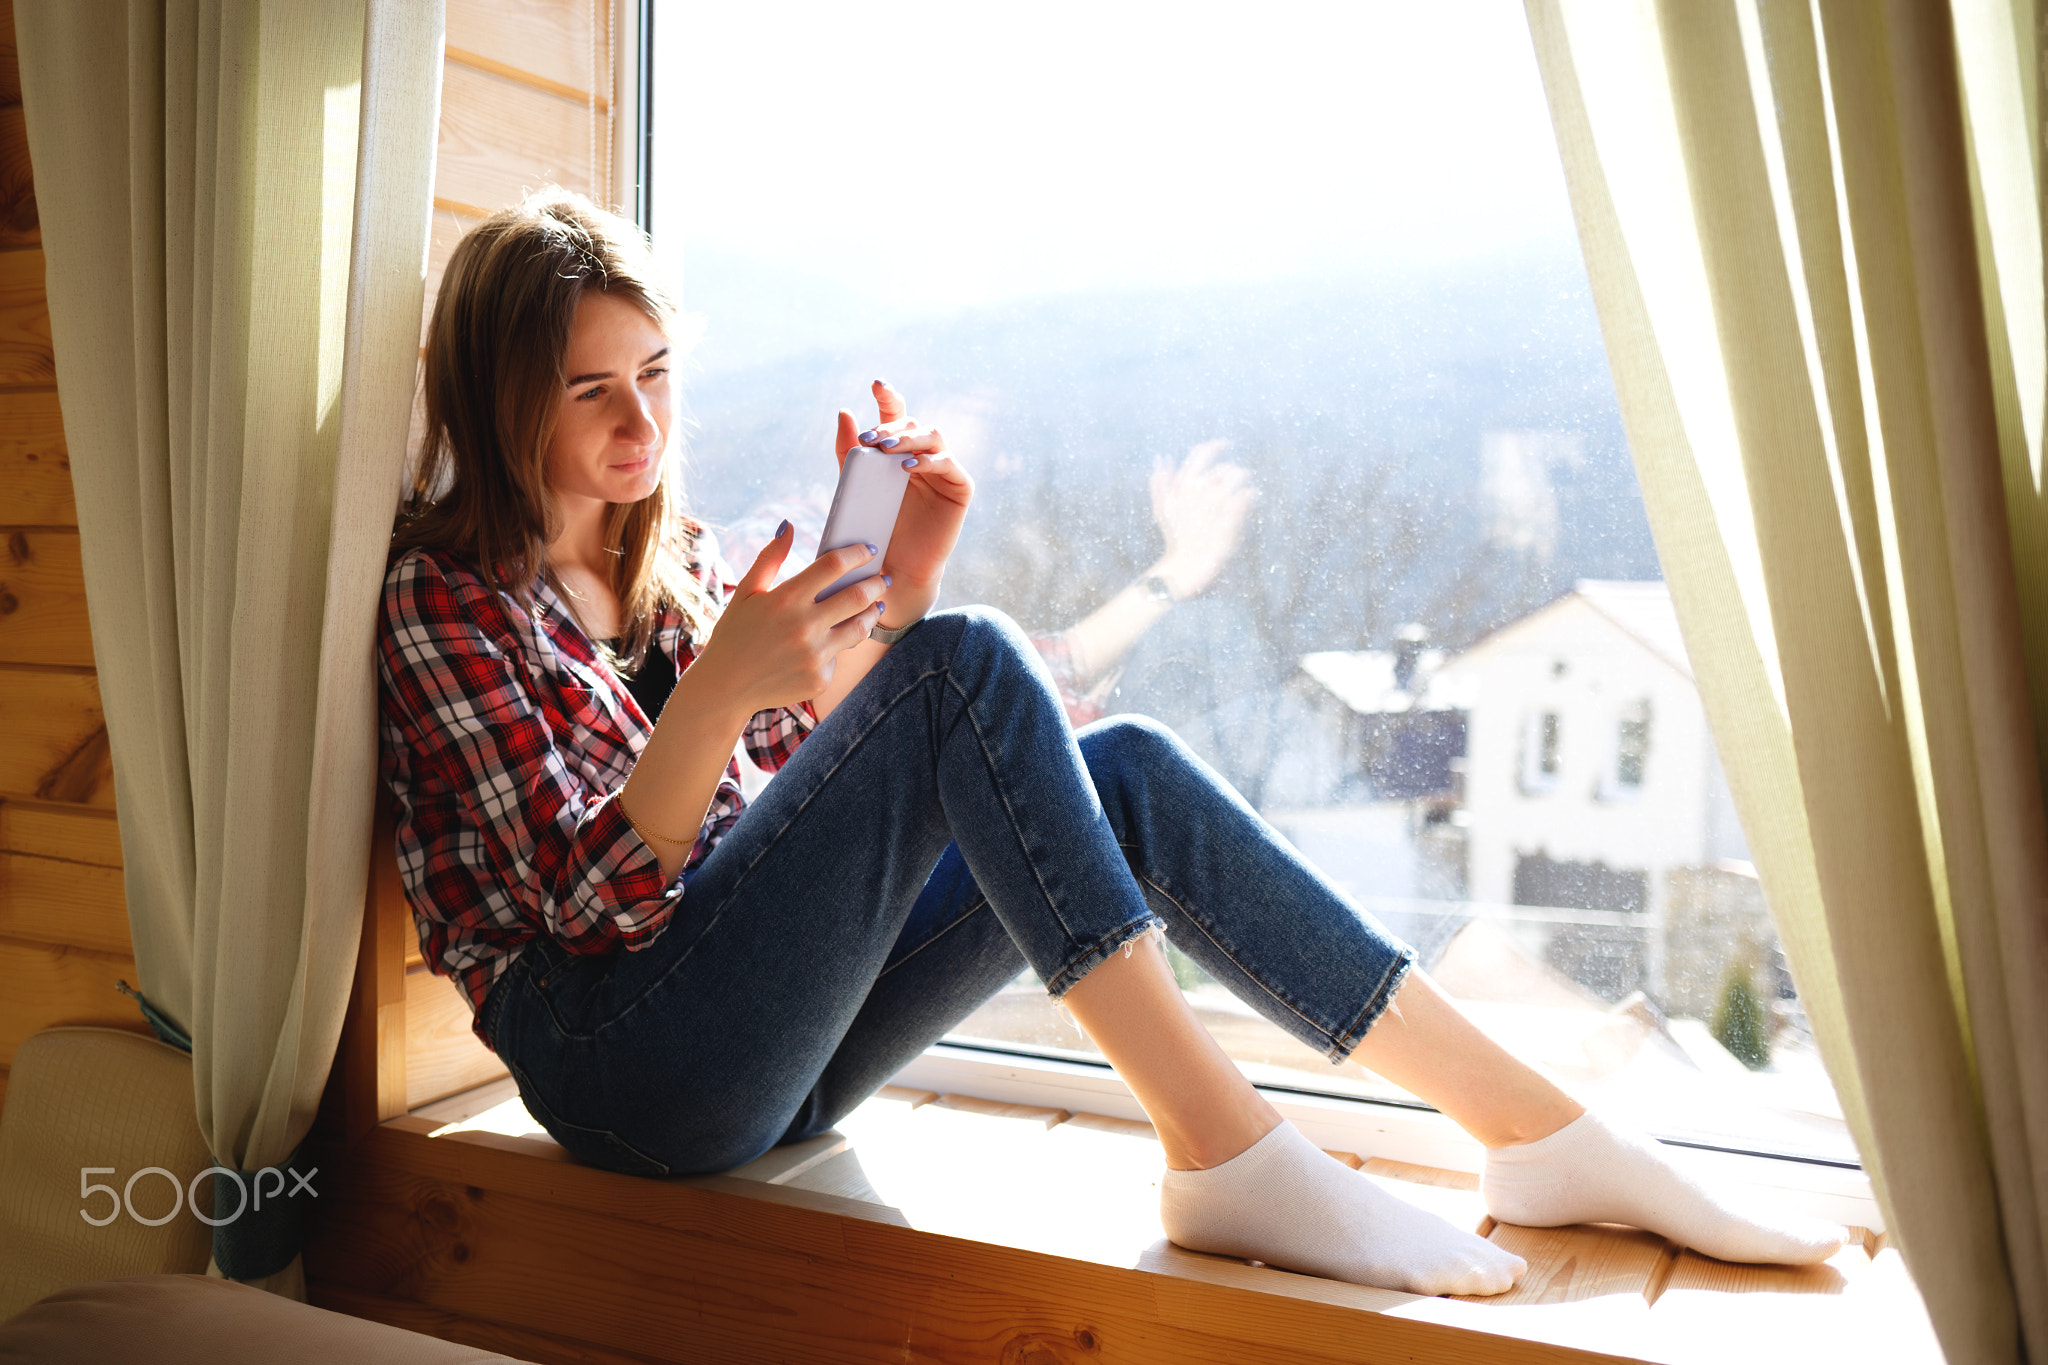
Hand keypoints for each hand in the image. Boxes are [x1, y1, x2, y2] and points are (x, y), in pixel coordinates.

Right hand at [692, 526, 890, 710]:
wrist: (725, 687)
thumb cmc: (734, 633)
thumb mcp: (746, 592)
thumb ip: (770, 558)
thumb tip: (788, 525)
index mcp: (785, 599)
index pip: (833, 566)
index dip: (856, 554)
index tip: (868, 551)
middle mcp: (803, 627)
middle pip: (856, 596)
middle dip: (876, 583)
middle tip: (882, 579)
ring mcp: (813, 655)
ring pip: (859, 628)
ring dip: (873, 613)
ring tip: (877, 605)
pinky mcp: (819, 679)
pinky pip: (840, 656)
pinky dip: (840, 645)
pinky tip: (835, 641)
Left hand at [841, 380, 971, 602]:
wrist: (893, 570)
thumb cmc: (874, 530)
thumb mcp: (855, 487)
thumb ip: (849, 452)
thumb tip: (844, 411)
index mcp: (899, 452)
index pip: (897, 415)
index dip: (890, 397)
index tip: (877, 385)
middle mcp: (923, 455)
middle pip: (913, 424)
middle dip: (892, 428)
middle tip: (871, 439)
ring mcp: (944, 470)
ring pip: (933, 436)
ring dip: (910, 438)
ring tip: (887, 450)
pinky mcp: (960, 488)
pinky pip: (949, 464)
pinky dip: (929, 461)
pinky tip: (909, 467)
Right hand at [1150, 439, 1255, 599]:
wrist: (1187, 565)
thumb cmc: (1176, 539)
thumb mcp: (1163, 508)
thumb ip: (1160, 481)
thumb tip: (1162, 457)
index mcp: (1184, 483)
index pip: (1202, 452)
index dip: (1217, 445)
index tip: (1227, 445)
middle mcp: (1200, 486)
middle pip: (1225, 467)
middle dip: (1233, 474)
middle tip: (1237, 483)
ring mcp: (1218, 499)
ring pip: (1241, 475)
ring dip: (1245, 482)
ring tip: (1248, 491)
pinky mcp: (1233, 513)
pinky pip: (1249, 493)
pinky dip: (1252, 496)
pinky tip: (1253, 500)